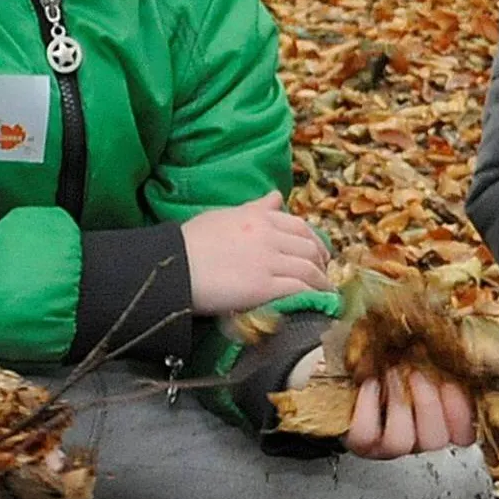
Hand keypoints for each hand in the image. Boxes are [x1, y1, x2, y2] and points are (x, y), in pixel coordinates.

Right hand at [181, 192, 329, 314]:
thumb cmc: (189, 242)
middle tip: (323, 272)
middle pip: (308, 247)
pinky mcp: (264, 286)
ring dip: (321, 280)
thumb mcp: (223, 215)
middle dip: (321, 261)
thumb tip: (277, 196)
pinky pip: (299, 288)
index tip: (318, 251)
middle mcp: (268, 235)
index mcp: (258, 217)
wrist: (173, 266)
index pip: (298, 226)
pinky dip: (313, 294)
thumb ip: (253, 208)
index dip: (314, 240)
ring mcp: (268, 261)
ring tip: (325, 290)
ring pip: (309, 268)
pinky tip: (317, 301)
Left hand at [351, 366, 475, 456]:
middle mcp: (417, 439)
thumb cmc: (394, 362)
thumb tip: (457, 349)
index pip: (463, 435)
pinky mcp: (360, 442)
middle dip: (427, 404)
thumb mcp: (425, 360)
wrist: (355, 372)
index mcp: (442, 422)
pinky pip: (365, 434)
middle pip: (435, 440)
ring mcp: (387, 445)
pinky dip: (367, 406)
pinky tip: (370, 383)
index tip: (452, 384)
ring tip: (392, 373)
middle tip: (417, 374)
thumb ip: (442, 364)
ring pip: (400, 442)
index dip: (461, 413)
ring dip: (398, 404)